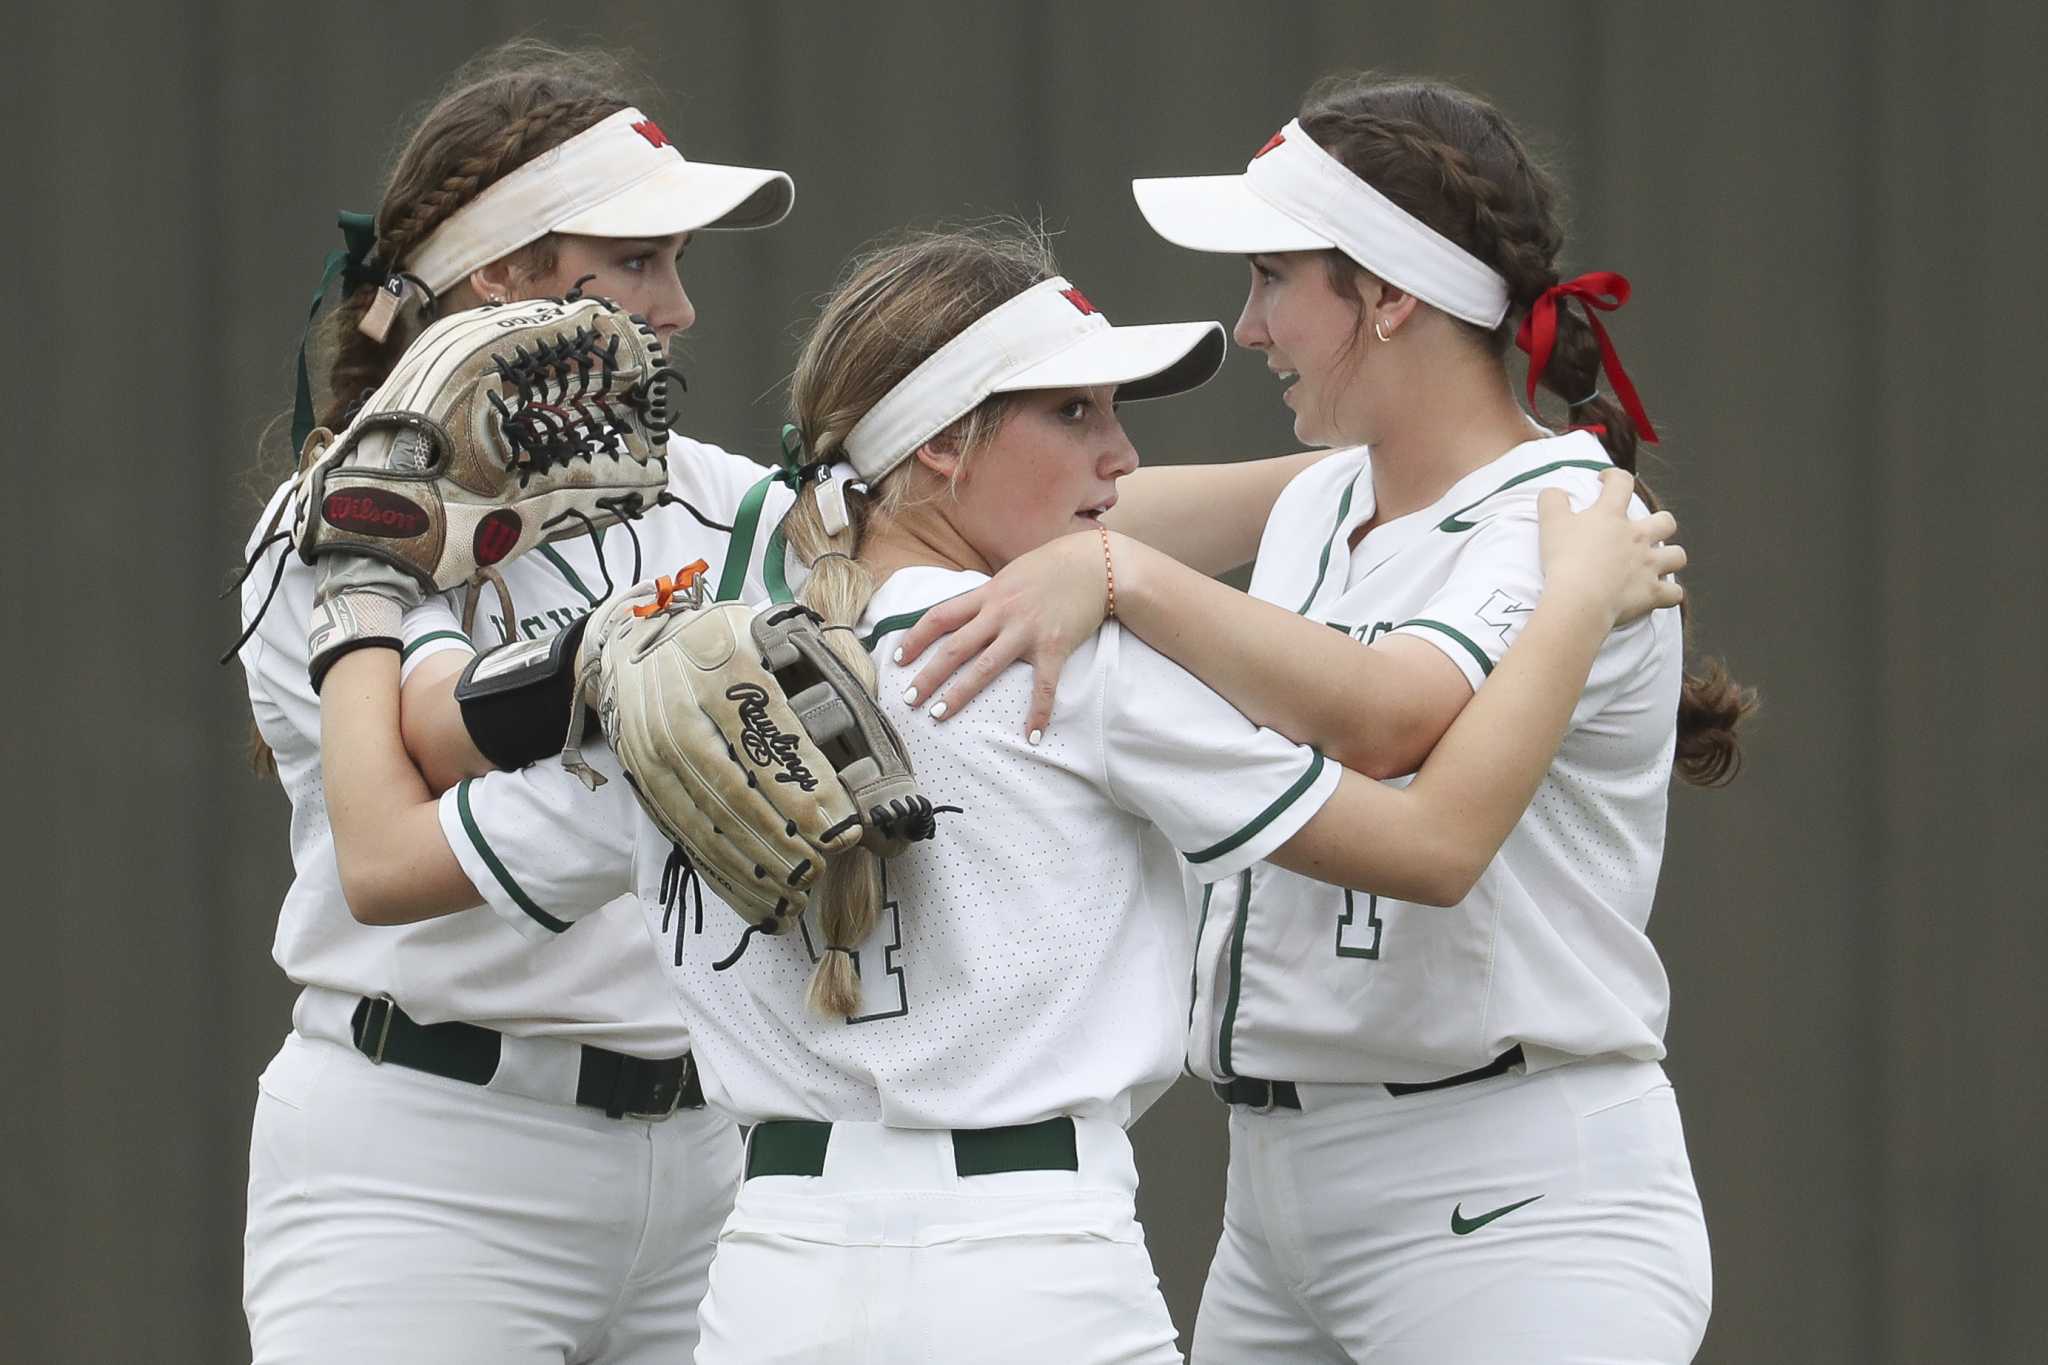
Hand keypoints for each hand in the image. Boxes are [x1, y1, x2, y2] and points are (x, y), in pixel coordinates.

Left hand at [892, 530, 1114, 739]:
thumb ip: (988, 596)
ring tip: (939, 715)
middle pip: (954, 647)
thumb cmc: (1052, 569)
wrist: (1096, 565)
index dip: (915, 637)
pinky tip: (1032, 736)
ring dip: (960, 694)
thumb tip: (963, 615)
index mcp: (987, 594)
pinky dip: (1038, 712)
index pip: (940, 616)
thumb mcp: (1010, 575)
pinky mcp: (1054, 646)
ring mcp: (1026, 631)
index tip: (897, 659)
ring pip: (985, 667)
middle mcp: (1001, 613)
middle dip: (928, 675)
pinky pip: (1043, 686)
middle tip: (908, 699)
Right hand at [1537, 469, 1685, 626]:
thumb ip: (1552, 501)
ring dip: (1669, 557)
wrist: (1579, 600)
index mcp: (1611, 516)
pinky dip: (1668, 594)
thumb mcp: (1550, 523)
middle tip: (1642, 531)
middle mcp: (1637, 537)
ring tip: (1657, 563)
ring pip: (1677, 555)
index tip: (1605, 482)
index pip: (1621, 483)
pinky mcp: (1652, 593)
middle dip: (1659, 523)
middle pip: (1665, 521)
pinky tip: (1659, 594)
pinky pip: (1673, 594)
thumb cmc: (1564, 560)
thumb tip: (1555, 492)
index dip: (1614, 478)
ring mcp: (1649, 565)